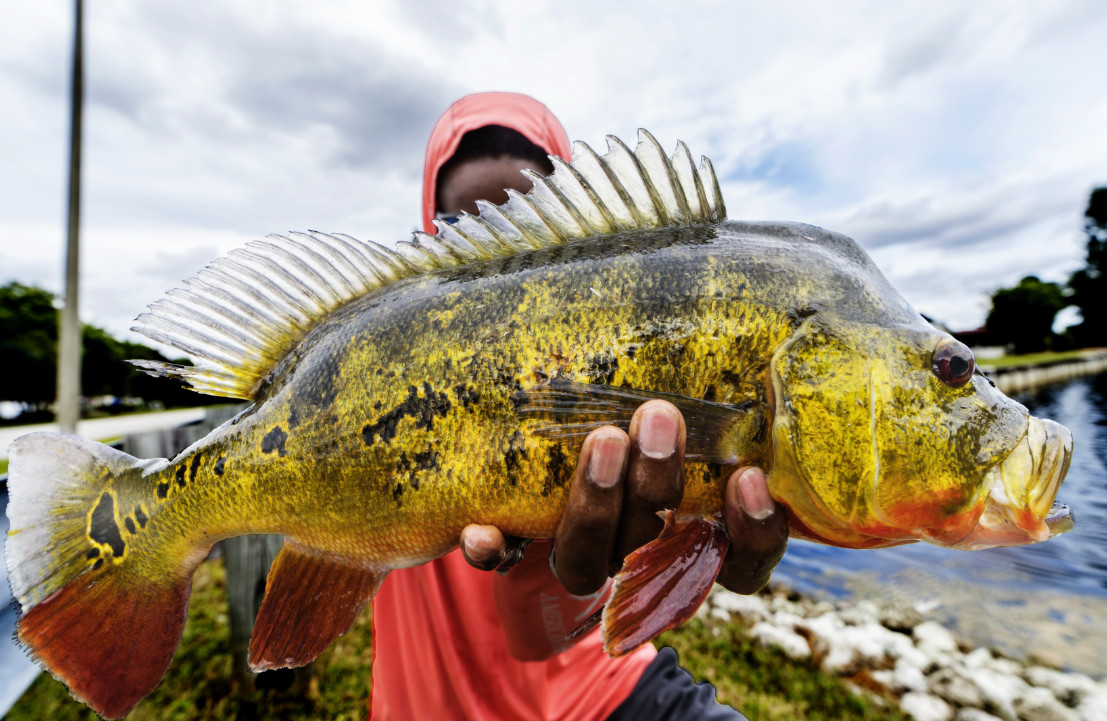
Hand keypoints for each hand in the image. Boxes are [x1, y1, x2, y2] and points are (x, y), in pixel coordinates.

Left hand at [460, 400, 787, 594]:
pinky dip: (494, 549)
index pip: (741, 559)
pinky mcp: (516, 543)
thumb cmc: (640, 390)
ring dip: (596, 504)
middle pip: (655, 542)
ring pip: (587, 560)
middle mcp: (633, 548)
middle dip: (658, 481)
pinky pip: (502, 560)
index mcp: (691, 526)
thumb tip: (776, 293)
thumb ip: (716, 372)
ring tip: (602, 438)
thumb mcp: (688, 382)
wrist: (547, 436)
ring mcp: (576, 549)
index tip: (748, 478)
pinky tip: (482, 530)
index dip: (752, 532)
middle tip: (659, 414)